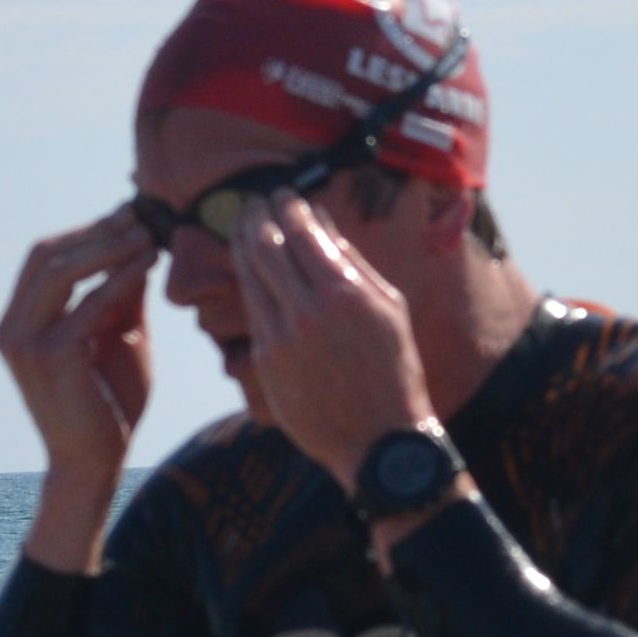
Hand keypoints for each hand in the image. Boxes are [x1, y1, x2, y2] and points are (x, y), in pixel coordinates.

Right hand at [0, 208, 156, 566]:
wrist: (95, 463)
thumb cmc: (109, 404)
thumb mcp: (117, 335)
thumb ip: (120, 292)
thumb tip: (139, 240)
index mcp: (19, 321)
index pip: (45, 259)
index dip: (87, 232)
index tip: (129, 215)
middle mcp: (12, 327)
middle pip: (46, 255)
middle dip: (96, 231)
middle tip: (140, 217)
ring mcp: (24, 342)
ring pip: (59, 270)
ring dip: (106, 246)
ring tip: (146, 234)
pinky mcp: (48, 356)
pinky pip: (86, 303)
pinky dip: (118, 278)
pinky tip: (147, 264)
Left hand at [232, 190, 430, 494]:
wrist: (379, 443)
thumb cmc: (395, 373)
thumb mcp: (389, 310)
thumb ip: (352, 262)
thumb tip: (321, 222)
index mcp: (343, 295)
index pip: (302, 232)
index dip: (288, 205)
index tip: (284, 193)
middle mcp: (305, 313)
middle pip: (264, 246)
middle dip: (256, 215)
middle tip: (254, 200)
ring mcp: (280, 340)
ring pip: (248, 276)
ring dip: (242, 244)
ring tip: (243, 224)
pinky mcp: (265, 363)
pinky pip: (252, 310)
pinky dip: (249, 283)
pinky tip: (251, 269)